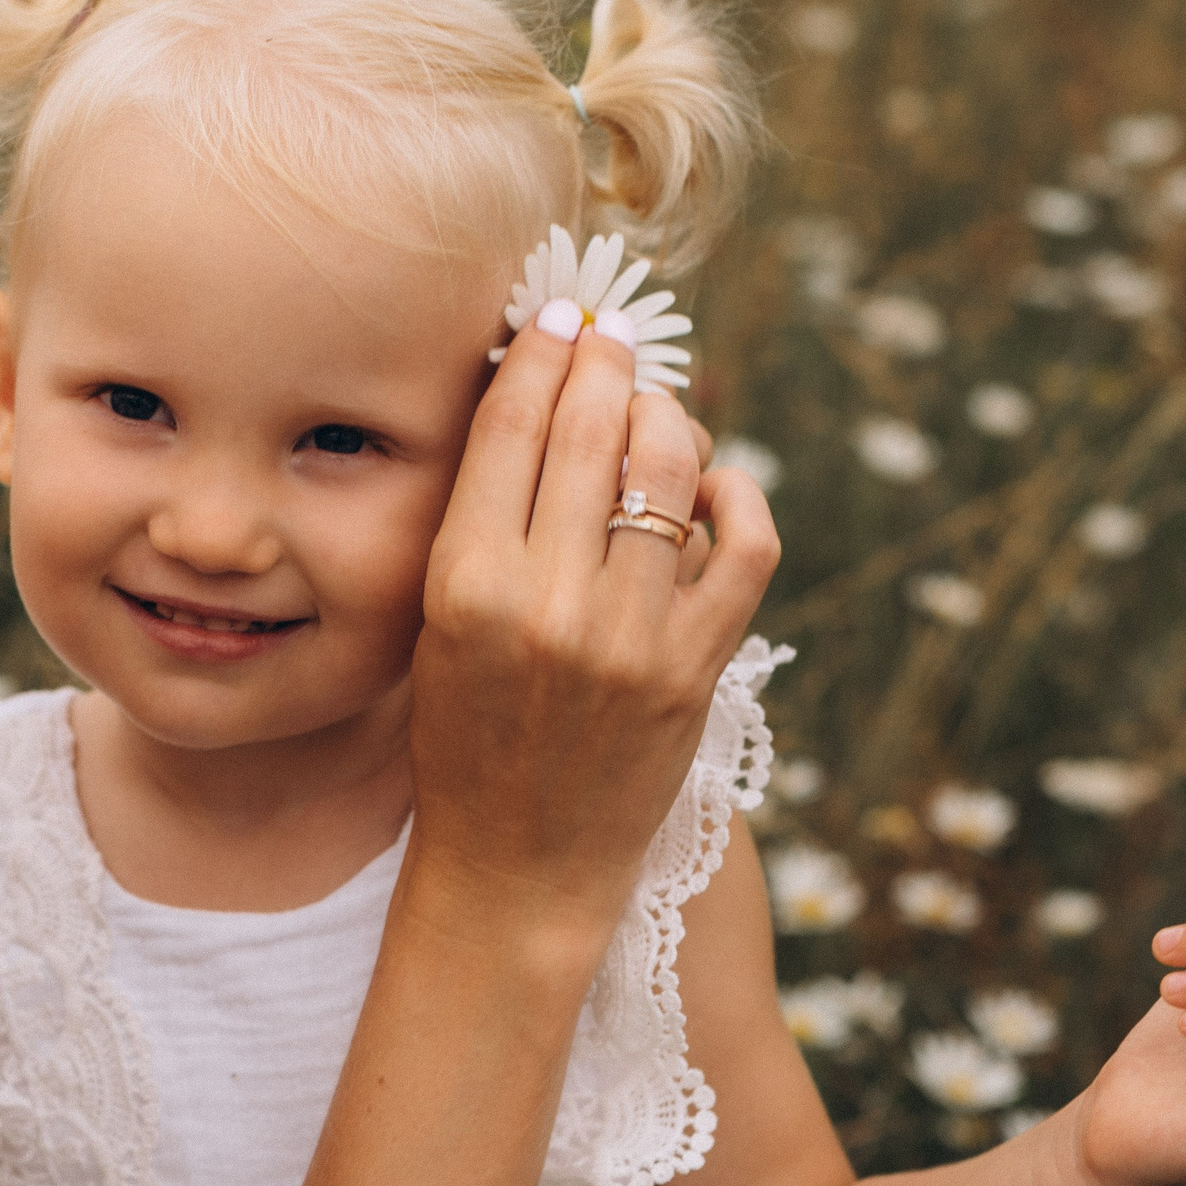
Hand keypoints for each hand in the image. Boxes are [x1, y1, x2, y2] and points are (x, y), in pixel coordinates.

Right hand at [408, 319, 778, 938]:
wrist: (515, 867)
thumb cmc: (464, 741)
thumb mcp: (440, 625)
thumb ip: (485, 523)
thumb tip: (542, 401)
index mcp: (465, 585)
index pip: (513, 426)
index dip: (541, 352)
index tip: (559, 318)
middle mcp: (547, 602)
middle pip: (593, 428)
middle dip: (606, 362)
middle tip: (612, 337)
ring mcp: (629, 636)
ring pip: (673, 468)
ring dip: (668, 416)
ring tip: (655, 410)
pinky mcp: (694, 669)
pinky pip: (745, 546)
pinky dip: (739, 499)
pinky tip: (715, 490)